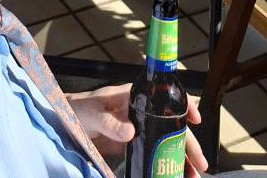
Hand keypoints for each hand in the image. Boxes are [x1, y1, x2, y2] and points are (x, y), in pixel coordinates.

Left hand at [67, 87, 206, 175]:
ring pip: (165, 143)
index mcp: (135, 97)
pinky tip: (171, 176)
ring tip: (190, 177)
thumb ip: (110, 122)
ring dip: (179, 159)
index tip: (196, 120)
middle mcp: (142, 112)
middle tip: (200, 166)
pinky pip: (153, 155)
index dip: (183, 106)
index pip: (165, 98)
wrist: (66, 122)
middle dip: (188, 145)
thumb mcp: (93, 113)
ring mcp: (139, 130)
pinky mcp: (133, 146)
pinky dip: (164, 165)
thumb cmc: (79, 109)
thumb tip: (130, 131)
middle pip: (171, 127)